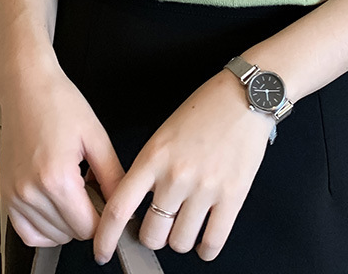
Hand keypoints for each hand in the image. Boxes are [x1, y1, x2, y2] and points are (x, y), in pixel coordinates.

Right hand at [0, 56, 126, 246]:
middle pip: (70, 233)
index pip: (88, 227)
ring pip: (51, 236)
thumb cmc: (58, 102)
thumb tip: (125, 204)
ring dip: (68, 222)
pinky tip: (58, 205)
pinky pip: (27, 231)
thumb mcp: (96, 137)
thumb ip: (113, 176)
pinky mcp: (6, 194)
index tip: (112, 204)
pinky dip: (45, 227)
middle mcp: (30, 192)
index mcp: (56, 178)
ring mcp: (14, 195)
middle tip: (94, 188)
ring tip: (75, 190)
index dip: (106, 219)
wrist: (26, 86)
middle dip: (89, 217)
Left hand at [91, 68, 273, 264]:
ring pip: (180, 243)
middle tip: (160, 225)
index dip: (106, 237)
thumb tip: (137, 203)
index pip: (119, 208)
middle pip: (151, 234)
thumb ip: (150, 168)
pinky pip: (212, 242)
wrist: (245, 97)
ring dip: (180, 240)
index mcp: (154, 156)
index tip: (102, 250)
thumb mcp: (164, 133)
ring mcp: (205, 188)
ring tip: (186, 224)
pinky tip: (205, 236)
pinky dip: (205, 248)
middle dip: (153, 236)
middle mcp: (176, 175)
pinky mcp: (232, 196)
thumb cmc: (206, 109)